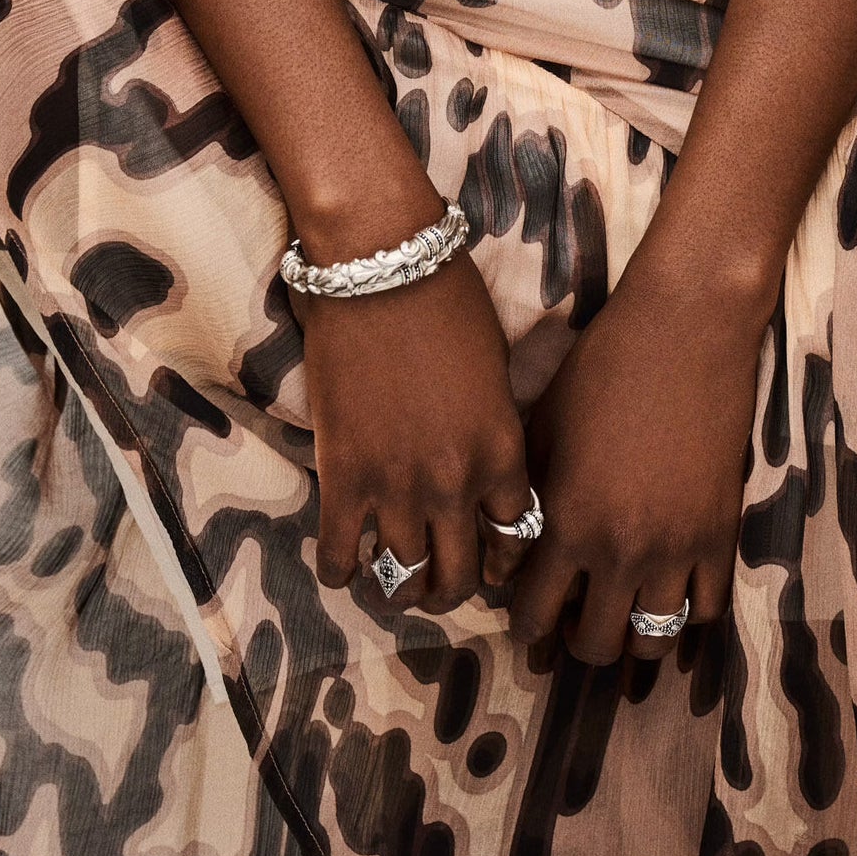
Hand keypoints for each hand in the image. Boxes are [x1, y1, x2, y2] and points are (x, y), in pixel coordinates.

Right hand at [302, 252, 530, 612]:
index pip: (517, 539)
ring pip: (402, 580)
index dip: (503, 558)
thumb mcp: (495, 367)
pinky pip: (340, 556)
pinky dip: (340, 571)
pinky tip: (343, 563)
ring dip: (398, 590)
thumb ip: (493, 427)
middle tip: (437, 582)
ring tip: (389, 582)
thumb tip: (483, 462)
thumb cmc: (446, 297)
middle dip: (451, 588)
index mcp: (502, 452)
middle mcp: (456, 482)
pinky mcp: (342, 477)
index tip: (488, 558)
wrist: (382, 265)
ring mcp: (397, 485)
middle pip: (461, 576)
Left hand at [506, 256, 766, 663]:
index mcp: (567, 522)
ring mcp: (676, 548)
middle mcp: (620, 550)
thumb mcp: (544, 427)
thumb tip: (509, 552)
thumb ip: (527, 498)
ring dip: (632, 638)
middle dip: (575, 640)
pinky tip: (670, 592)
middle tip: (574, 619)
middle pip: (593, 644)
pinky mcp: (721, 533)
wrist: (685, 329)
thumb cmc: (603, 365)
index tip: (529, 616)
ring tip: (623, 612)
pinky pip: (707, 611)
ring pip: (653, 641)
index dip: (527, 625)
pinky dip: (687, 613)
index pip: (535, 613)